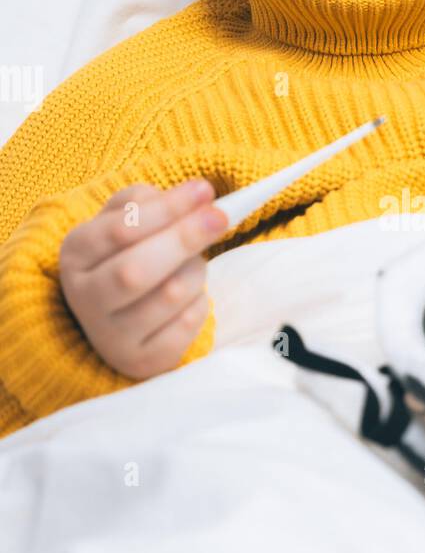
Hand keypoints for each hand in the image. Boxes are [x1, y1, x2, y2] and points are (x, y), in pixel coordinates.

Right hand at [59, 179, 227, 379]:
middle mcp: (85, 298)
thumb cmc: (128, 254)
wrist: (120, 314)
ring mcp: (111, 337)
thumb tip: (197, 196)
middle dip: (185, 239)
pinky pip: (188, 324)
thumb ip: (151, 202)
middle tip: (221, 217)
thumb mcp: (125, 220)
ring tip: (193, 264)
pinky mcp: (142, 361)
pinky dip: (200, 302)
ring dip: (196, 271)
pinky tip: (189, 297)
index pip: (120, 230)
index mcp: (75, 254)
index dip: (167, 209)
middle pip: (136, 270)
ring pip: (170, 295)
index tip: (205, 191)